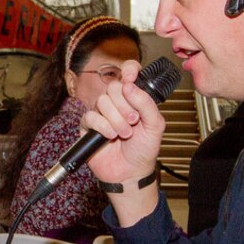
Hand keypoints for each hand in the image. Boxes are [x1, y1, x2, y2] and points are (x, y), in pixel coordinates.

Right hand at [81, 59, 166, 184]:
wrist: (131, 172)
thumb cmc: (144, 150)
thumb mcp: (155, 125)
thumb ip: (146, 103)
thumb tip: (130, 85)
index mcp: (133, 98)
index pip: (128, 72)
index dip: (128, 70)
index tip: (131, 79)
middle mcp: (117, 103)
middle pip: (113, 87)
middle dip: (125, 106)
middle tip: (134, 121)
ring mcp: (101, 113)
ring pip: (102, 101)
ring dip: (116, 119)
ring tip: (125, 134)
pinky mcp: (88, 126)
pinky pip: (90, 116)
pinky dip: (103, 126)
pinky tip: (111, 136)